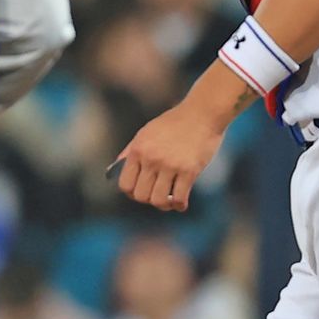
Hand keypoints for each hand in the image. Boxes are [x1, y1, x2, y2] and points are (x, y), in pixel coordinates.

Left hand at [112, 101, 227, 212]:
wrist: (202, 113)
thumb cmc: (174, 123)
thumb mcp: (146, 132)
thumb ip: (130, 152)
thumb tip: (115, 171)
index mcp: (138, 150)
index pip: (125, 185)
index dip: (132, 193)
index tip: (141, 191)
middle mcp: (151, 159)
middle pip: (141, 196)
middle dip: (148, 200)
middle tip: (157, 195)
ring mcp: (170, 165)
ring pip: (159, 201)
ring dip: (164, 205)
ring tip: (170, 201)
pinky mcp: (189, 170)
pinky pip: (180, 198)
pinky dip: (180, 205)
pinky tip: (182, 203)